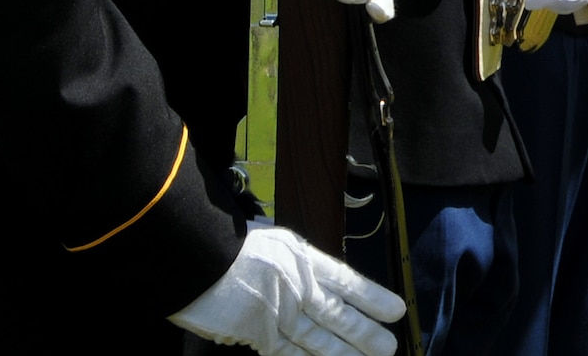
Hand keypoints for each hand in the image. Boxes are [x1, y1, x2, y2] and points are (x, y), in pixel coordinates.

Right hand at [169, 224, 403, 355]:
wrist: (192, 252)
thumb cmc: (223, 242)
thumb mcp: (267, 242)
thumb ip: (289, 267)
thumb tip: (307, 285)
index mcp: (300, 256)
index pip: (345, 280)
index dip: (371, 296)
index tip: (395, 309)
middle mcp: (296, 285)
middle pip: (338, 315)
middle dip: (365, 333)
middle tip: (388, 347)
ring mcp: (279, 312)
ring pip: (319, 339)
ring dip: (345, 353)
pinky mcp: (258, 334)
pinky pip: (289, 353)